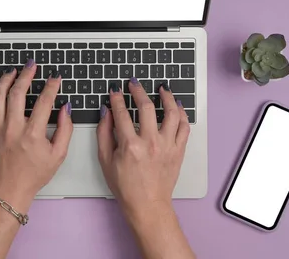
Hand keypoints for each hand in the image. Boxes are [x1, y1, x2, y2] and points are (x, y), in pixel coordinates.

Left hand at [0, 61, 72, 210]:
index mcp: (33, 134)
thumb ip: (65, 130)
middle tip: (32, 66)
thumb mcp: (58, 156)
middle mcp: (13, 128)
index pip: (44, 101)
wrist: (8, 192)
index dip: (51, 86)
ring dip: (6, 80)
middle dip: (26, 75)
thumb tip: (66, 109)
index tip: (55, 78)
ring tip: (12, 72)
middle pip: (18, 92)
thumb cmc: (33, 176)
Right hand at [96, 79, 189, 219]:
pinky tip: (177, 106)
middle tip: (134, 84)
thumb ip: (104, 134)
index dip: (117, 99)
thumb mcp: (105, 161)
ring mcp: (167, 145)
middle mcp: (150, 142)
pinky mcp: (178, 150)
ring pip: (171, 113)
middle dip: (138, 90)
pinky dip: (182, 114)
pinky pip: (184, 127)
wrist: (147, 205)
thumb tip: (105, 113)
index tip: (115, 91)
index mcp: (130, 145)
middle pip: (146, 107)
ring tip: (163, 89)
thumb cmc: (126, 186)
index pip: (122, 113)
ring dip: (167, 97)